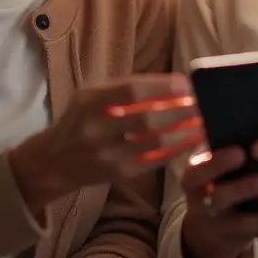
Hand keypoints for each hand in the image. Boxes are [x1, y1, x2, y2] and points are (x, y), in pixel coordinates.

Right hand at [11, 75, 201, 213]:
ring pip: (155, 143)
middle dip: (180, 111)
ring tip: (204, 122)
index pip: (132, 90)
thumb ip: (126, 88)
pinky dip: (176, 150)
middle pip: (147, 119)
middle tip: (204, 104)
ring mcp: (107, 155)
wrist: (53, 161)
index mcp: (90, 100)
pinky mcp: (117, 174)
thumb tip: (174, 83)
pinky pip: (154, 161)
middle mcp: (96, 128)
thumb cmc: (80, 119)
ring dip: (184, 132)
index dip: (163, 87)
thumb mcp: (92, 96)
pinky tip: (191, 141)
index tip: (187, 84)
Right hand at [179, 148, 257, 257]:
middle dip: (240, 188)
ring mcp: (218, 223)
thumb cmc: (219, 181)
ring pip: (236, 218)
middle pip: (218, 197)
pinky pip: (253, 232)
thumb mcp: (213, 168)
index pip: (199, 169)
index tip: (241, 151)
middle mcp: (202, 201)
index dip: (218, 162)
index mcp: (194, 177)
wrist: (209, 228)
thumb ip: (228, 150)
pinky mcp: (235, 238)